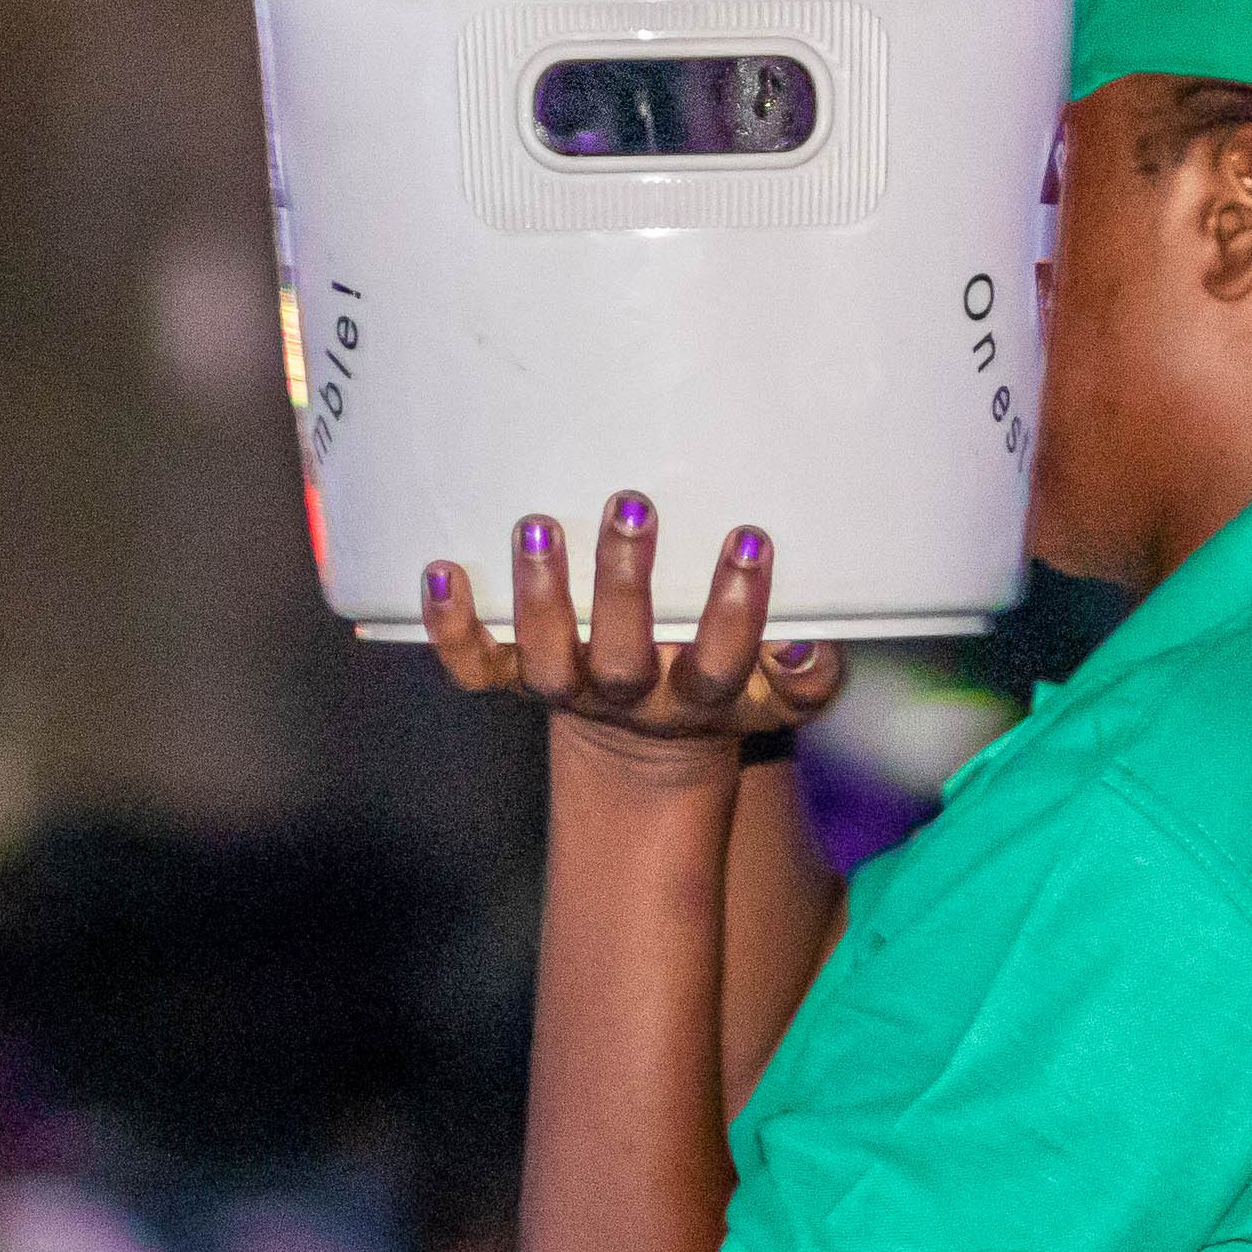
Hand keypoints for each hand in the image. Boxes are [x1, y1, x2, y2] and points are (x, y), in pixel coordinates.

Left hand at [418, 494, 843, 754]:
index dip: (734, 614)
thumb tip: (803, 637)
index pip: (719, 665)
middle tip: (632, 507)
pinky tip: (442, 570)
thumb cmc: (721, 683)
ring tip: (539, 527)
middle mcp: (627, 698)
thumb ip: (808, 672)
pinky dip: (451, 627)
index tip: (749, 543)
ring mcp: (564, 688)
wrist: (648, 744)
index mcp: (699, 699)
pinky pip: (473, 666)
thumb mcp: (778, 692)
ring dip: (540, 596)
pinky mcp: (513, 679)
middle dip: (624, 585)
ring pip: (543, 661)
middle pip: (621, 659)